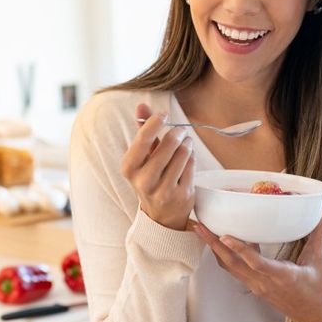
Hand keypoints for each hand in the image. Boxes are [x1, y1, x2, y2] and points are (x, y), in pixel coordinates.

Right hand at [119, 103, 195, 230]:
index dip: (156, 122)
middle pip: (168, 144)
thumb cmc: (150, 177)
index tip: (164, 115)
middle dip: (177, 133)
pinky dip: (192, 158)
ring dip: (187, 144)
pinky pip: (192, 166)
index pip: (143, 139)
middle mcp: (144, 181)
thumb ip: (142, 130)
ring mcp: (164, 190)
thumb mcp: (142, 156)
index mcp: (129, 168)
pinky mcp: (182, 196)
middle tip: (180, 131)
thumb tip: (141, 105)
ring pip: (183, 154)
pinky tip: (189, 157)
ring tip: (185, 143)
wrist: (160, 215)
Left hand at [194, 199, 321, 321]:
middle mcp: (263, 282)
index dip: (239, 249)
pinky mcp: (251, 286)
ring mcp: (255, 286)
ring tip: (201, 229)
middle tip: (199, 226)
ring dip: (214, 248)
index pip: (256, 263)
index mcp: (282, 276)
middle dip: (213, 244)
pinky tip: (219, 240)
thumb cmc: (316, 286)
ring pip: (228, 267)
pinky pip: (233, 270)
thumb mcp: (318, 257)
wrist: (311, 313)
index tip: (224, 235)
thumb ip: (321, 229)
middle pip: (232, 264)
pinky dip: (223, 254)